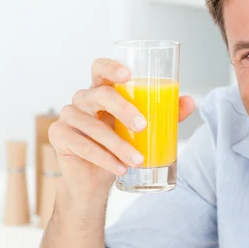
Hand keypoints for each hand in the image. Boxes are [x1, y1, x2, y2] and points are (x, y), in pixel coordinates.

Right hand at [48, 58, 195, 202]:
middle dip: (123, 109)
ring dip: (118, 145)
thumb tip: (190, 101)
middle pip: (100, 94)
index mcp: (101, 90)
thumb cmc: (119, 146)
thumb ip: (165, 114)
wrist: (95, 180)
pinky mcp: (59, 136)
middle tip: (143, 126)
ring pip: (93, 127)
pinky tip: (119, 168)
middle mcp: (82, 99)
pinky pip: (82, 145)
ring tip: (137, 160)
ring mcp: (68, 116)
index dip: (111, 67)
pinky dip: (104, 158)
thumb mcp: (142, 129)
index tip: (129, 76)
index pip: (100, 68)